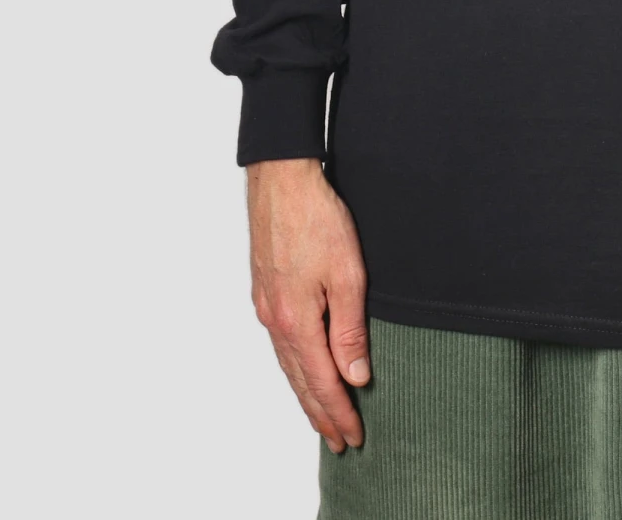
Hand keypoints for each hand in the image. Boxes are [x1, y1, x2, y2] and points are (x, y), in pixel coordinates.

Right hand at [247, 158, 370, 453]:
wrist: (281, 181)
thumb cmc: (316, 220)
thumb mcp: (347, 275)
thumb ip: (349, 330)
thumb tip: (355, 377)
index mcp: (296, 322)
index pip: (322, 382)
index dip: (339, 412)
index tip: (354, 436)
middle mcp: (276, 320)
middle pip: (300, 380)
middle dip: (321, 413)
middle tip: (340, 440)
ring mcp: (267, 306)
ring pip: (288, 363)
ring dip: (307, 392)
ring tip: (322, 415)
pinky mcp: (266, 291)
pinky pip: (281, 343)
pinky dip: (295, 366)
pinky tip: (302, 367)